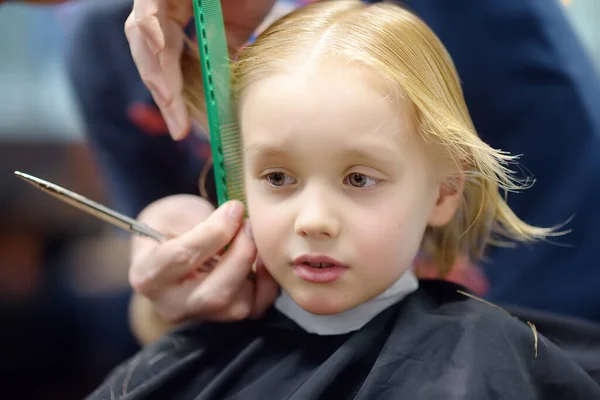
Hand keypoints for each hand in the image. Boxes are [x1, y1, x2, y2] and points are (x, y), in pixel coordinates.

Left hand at [124, 0, 276, 139]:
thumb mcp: (239, 29)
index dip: (173, 97)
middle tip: (179, 128)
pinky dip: (151, 27)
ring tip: (170, 102)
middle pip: (151, 58)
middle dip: (164, 95)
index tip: (183, 128)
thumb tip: (219, 91)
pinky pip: (148, 6)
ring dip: (156, 72)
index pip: (168, 65)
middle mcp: (163, 9)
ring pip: (142, 37)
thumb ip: (223, 55)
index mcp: (178, 21)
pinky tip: (160, 49)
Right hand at [128, 195, 278, 342]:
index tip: (234, 208)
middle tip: (249, 224)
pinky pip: (255, 309)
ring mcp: (199, 316)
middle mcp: (171, 304)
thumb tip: (236, 216)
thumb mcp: (175, 212)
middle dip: (241, 254)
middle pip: (215, 292)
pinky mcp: (224, 319)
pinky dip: (267, 284)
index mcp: (148, 274)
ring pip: (237, 305)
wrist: (170, 248)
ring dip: (254, 268)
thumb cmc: (171, 225)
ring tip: (253, 237)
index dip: (215, 231)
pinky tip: (263, 259)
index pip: (182, 257)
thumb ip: (202, 218)